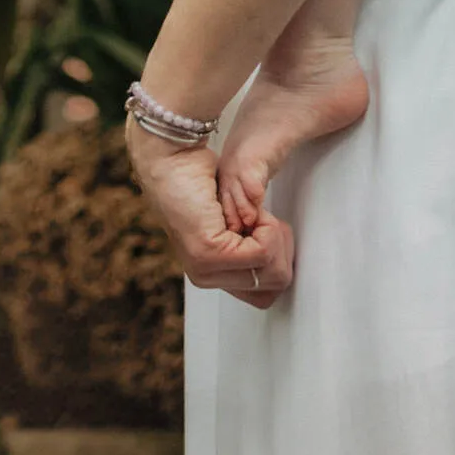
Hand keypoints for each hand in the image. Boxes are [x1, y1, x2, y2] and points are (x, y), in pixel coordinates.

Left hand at [125, 123, 292, 306]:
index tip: (270, 230)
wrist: (172, 161)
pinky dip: (268, 227)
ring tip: (257, 216)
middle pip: (273, 285)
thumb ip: (247, 245)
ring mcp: (205, 269)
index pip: (264, 293)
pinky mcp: (209, 252)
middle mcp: (205, 277)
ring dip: (275, 237)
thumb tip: (278, 261)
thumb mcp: (232, 220)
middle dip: (282, 250)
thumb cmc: (201, 181)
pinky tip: (252, 212)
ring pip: (271, 269)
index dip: (279, 258)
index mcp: (211, 273)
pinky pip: (262, 250)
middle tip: (267, 222)